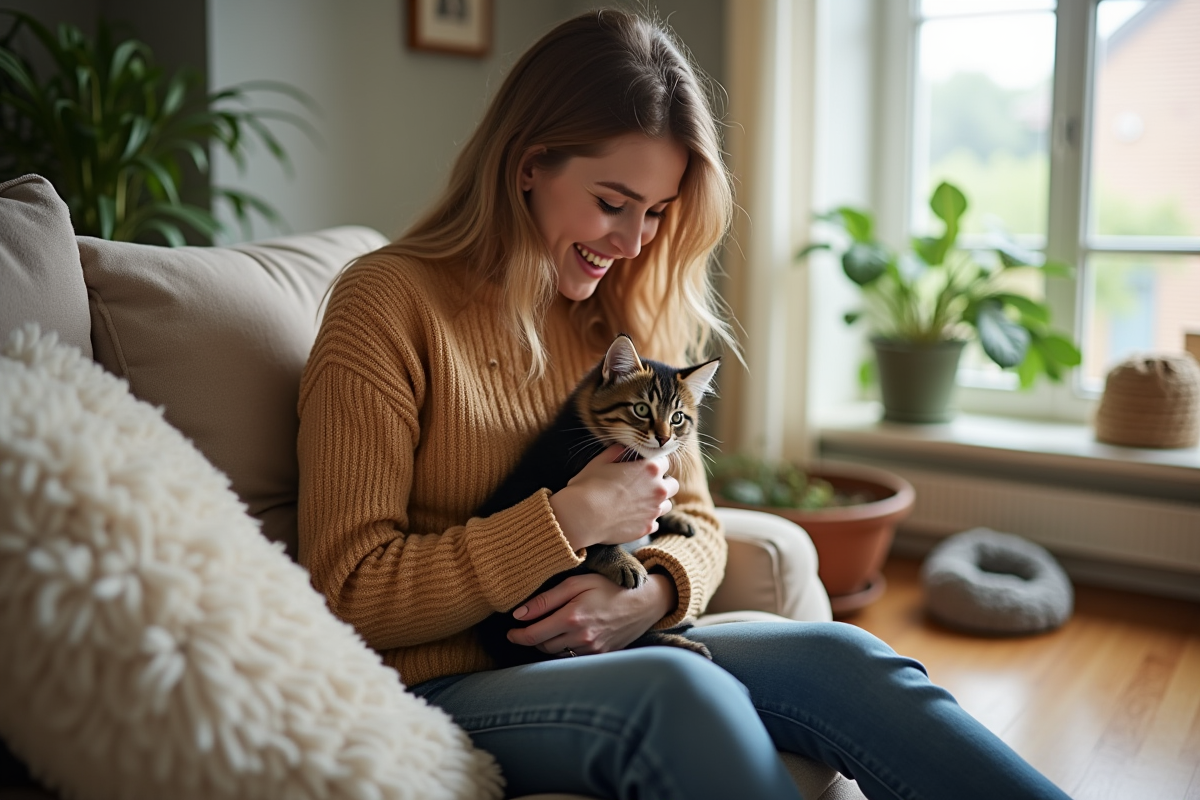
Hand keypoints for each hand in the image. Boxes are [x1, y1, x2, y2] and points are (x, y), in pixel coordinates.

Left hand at [507, 571, 677, 654]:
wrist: (645, 602)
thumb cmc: (609, 586)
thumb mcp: (577, 583)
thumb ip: (546, 599)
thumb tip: (519, 614)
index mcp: (572, 618)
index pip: (534, 635)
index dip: (517, 635)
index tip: (510, 632)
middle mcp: (581, 638)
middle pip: (543, 646)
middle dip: (532, 638)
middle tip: (528, 626)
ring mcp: (592, 650)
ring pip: (557, 654)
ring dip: (548, 644)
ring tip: (548, 629)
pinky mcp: (600, 656)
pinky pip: (573, 657)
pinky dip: (564, 649)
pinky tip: (567, 636)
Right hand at [549, 445, 677, 550]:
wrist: (582, 517)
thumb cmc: (589, 486)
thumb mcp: (600, 461)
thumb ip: (616, 451)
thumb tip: (623, 447)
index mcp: (650, 468)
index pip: (664, 461)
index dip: (653, 463)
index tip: (643, 467)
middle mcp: (658, 489)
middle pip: (672, 484)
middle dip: (662, 483)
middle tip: (644, 486)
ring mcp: (654, 511)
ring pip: (666, 505)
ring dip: (657, 502)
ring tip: (639, 503)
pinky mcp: (647, 528)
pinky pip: (655, 522)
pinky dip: (647, 519)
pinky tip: (632, 517)